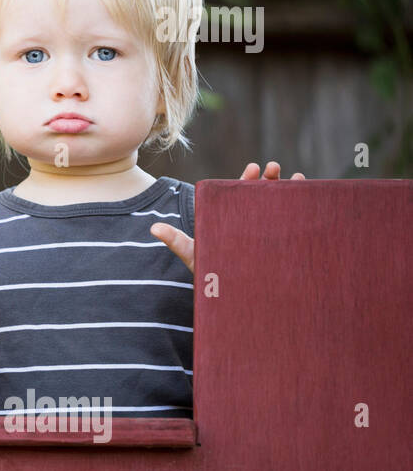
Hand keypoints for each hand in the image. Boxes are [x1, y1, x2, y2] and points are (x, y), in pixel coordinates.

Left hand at [149, 161, 306, 273]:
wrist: (232, 302)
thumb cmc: (212, 277)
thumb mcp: (194, 256)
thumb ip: (177, 242)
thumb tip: (154, 228)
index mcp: (231, 222)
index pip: (239, 196)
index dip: (246, 181)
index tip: (253, 167)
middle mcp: (251, 226)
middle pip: (262, 197)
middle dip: (270, 180)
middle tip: (273, 167)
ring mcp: (268, 236)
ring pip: (281, 209)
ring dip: (290, 192)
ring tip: (298, 179)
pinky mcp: (283, 250)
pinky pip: (296, 229)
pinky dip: (305, 213)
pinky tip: (315, 201)